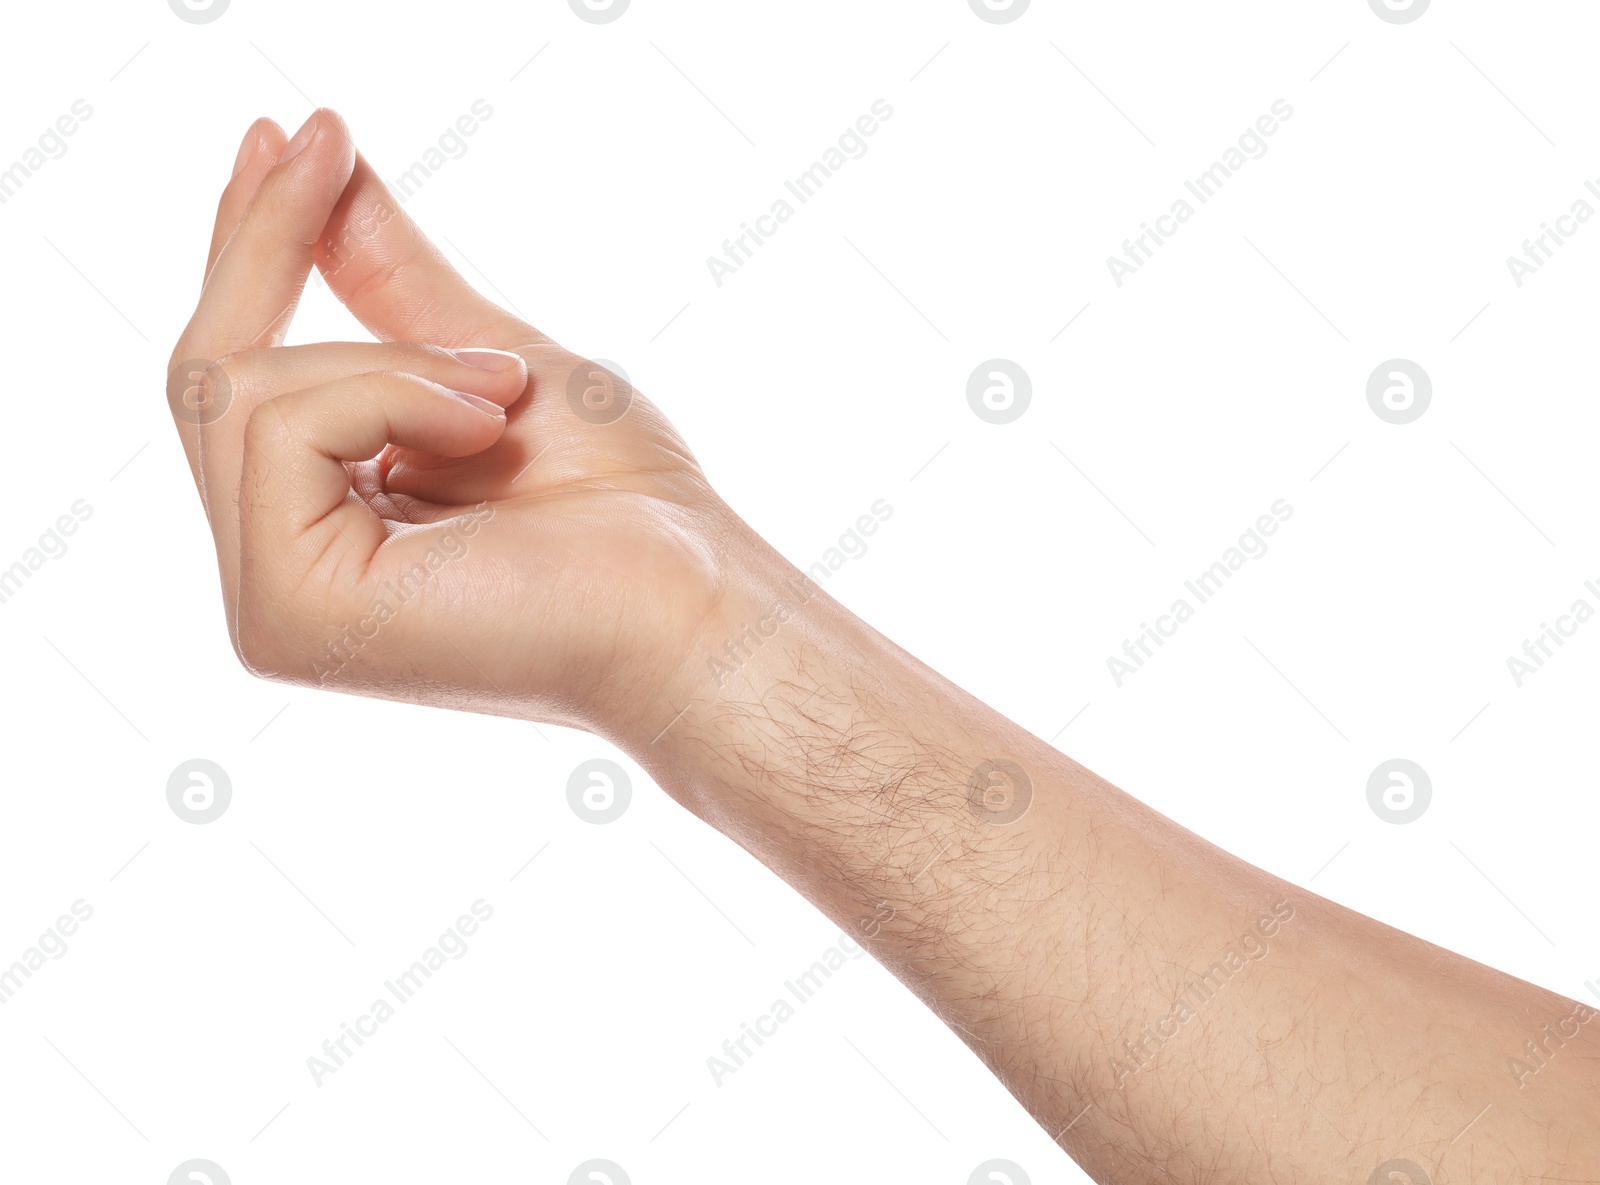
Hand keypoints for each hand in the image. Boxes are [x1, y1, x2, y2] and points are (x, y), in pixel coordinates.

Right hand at [169, 109, 735, 734]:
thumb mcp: (491, 359)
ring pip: (241, 393)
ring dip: (392, 357)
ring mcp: (274, 605)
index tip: (286, 135)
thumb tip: (317, 162)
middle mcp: (276, 575)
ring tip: (506, 393)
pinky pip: (286, 429)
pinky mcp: (291, 614)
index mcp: (318, 530)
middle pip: (209, 377)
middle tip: (320, 137)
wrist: (696, 595)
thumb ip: (389, 282)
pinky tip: (488, 428)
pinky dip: (394, 395)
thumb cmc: (623, 503)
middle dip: (264, 245)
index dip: (248, 250)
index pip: (236, 379)